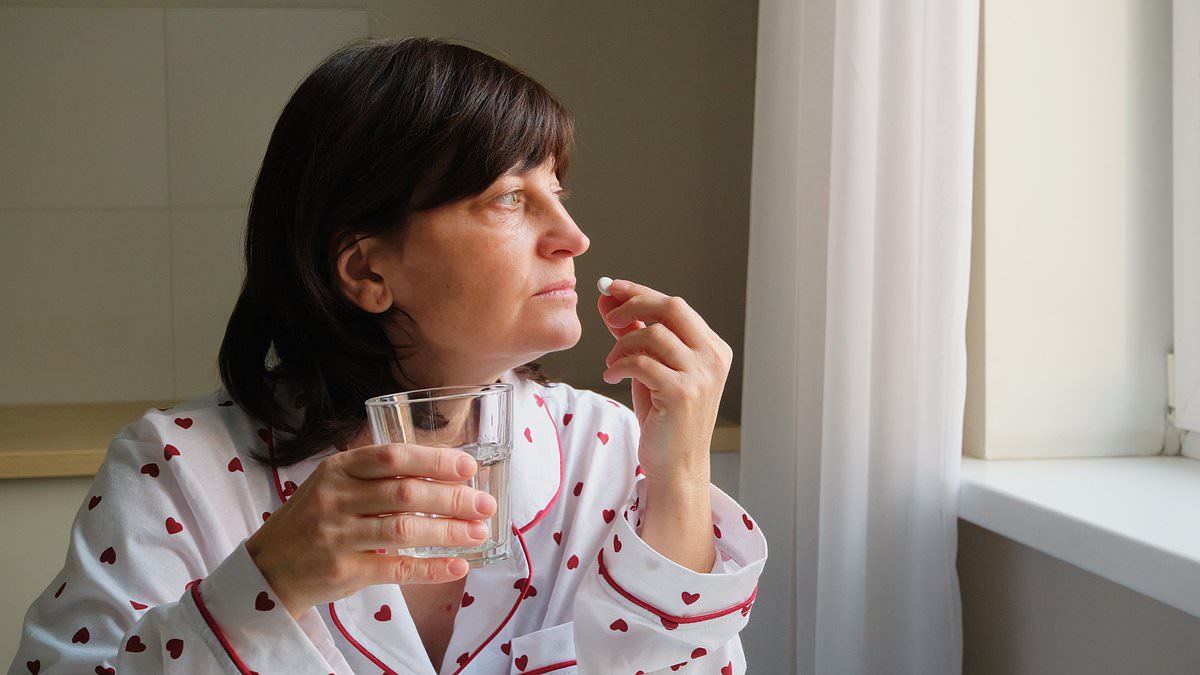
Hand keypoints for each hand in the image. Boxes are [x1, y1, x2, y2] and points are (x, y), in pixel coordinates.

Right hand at [245, 443, 497, 618]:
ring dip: (449, 533)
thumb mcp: (334, 484)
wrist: (269, 567)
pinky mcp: (344, 570)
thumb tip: (444, 472)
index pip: (393, 457)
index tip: (468, 467)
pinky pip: (396, 568)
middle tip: (484, 505)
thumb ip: (377, 475)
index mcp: (338, 468)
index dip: (434, 461)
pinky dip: (430, 568)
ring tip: (478, 533)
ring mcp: (338, 535)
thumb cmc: (313, 519)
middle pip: (406, 493)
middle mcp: (336, 498)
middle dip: (452, 499)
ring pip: (405, 530)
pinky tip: (456, 566)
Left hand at [597, 279, 732, 488]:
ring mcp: (701, 375)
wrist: (676, 465)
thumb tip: (609, 299)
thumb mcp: (650, 368)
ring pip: (653, 334)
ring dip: (622, 344)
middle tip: (609, 315)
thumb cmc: (665, 418)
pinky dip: (619, 364)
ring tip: (612, 361)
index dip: (642, 292)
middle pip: (671, 308)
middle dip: (634, 303)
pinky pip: (641, 362)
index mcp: (712, 348)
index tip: (613, 287)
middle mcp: (713, 357)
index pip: (676, 306)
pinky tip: (612, 375)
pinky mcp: (682, 393)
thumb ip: (634, 332)